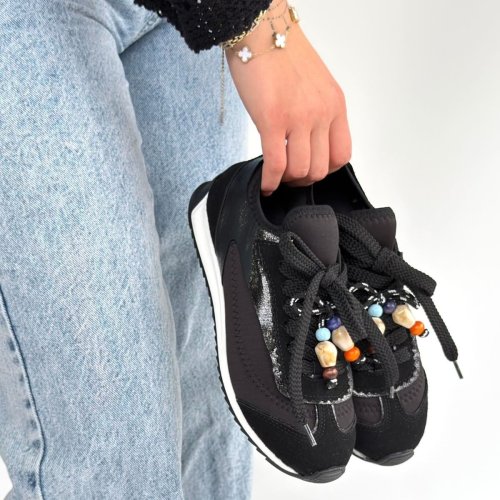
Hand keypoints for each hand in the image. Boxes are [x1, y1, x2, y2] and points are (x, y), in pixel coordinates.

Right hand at [226, 4, 351, 194]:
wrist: (262, 32)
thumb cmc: (284, 55)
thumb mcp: (316, 85)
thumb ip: (318, 113)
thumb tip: (307, 142)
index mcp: (335, 105)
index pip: (342, 155)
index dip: (326, 169)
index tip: (311, 168)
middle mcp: (321, 113)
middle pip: (320, 168)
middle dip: (304, 178)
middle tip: (290, 175)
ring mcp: (298, 118)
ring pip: (300, 171)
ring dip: (287, 180)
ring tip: (277, 175)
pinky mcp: (272, 120)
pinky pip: (276, 164)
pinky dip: (270, 182)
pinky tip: (265, 185)